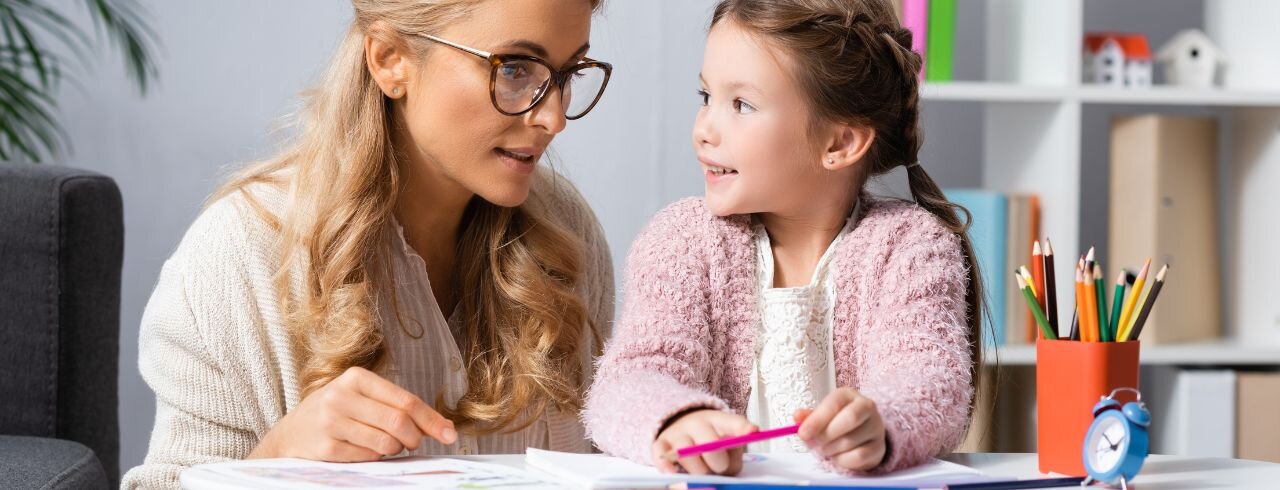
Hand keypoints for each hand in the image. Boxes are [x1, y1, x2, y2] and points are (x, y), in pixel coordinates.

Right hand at [249, 367, 456, 461]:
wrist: (292, 434)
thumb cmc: (337, 413)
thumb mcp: (362, 398)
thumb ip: (397, 407)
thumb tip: (444, 426)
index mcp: (356, 377)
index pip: (405, 400)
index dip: (432, 419)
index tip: (450, 434)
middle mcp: (341, 396)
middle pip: (398, 422)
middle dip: (415, 438)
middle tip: (413, 444)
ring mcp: (330, 422)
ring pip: (385, 442)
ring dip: (394, 449)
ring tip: (385, 444)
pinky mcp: (325, 447)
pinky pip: (367, 457)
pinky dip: (374, 457)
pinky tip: (364, 450)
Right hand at [651, 409, 757, 475]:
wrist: (681, 424)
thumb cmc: (710, 438)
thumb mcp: (726, 438)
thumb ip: (734, 451)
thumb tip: (729, 466)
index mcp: (719, 420)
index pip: (733, 423)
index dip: (743, 428)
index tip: (752, 432)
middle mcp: (697, 423)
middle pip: (709, 444)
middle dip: (718, 463)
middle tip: (720, 468)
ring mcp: (678, 432)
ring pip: (686, 454)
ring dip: (697, 470)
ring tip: (702, 472)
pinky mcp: (661, 442)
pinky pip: (660, 453)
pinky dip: (666, 465)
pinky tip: (673, 473)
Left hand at [796, 388, 886, 471]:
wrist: (862, 436)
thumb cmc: (837, 423)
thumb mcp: (821, 416)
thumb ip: (809, 417)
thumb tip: (797, 416)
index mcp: (848, 395)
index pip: (834, 403)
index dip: (817, 419)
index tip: (803, 433)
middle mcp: (867, 407)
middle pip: (849, 418)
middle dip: (827, 434)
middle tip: (814, 444)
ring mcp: (876, 427)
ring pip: (852, 440)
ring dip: (832, 449)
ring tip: (825, 450)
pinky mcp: (879, 447)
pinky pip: (859, 456)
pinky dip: (843, 460)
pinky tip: (838, 457)